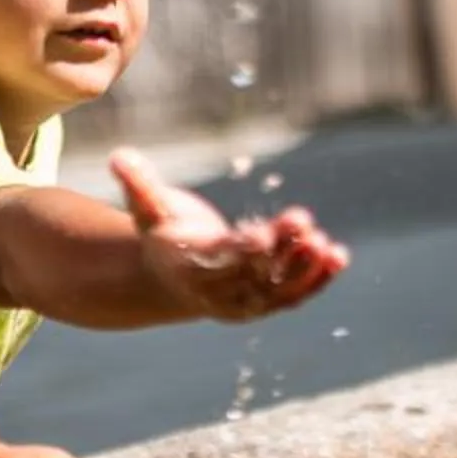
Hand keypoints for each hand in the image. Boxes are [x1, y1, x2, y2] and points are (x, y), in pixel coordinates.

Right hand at [111, 150, 349, 323]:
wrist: (172, 277)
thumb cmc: (163, 232)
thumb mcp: (148, 207)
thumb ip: (138, 184)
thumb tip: (118, 155)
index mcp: (189, 267)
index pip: (218, 260)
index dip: (240, 250)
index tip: (261, 235)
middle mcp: (218, 291)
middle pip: (253, 271)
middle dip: (279, 248)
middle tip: (301, 219)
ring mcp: (245, 302)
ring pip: (278, 287)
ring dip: (304, 266)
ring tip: (326, 244)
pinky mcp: (266, 302)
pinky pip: (294, 295)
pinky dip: (317, 279)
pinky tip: (338, 256)